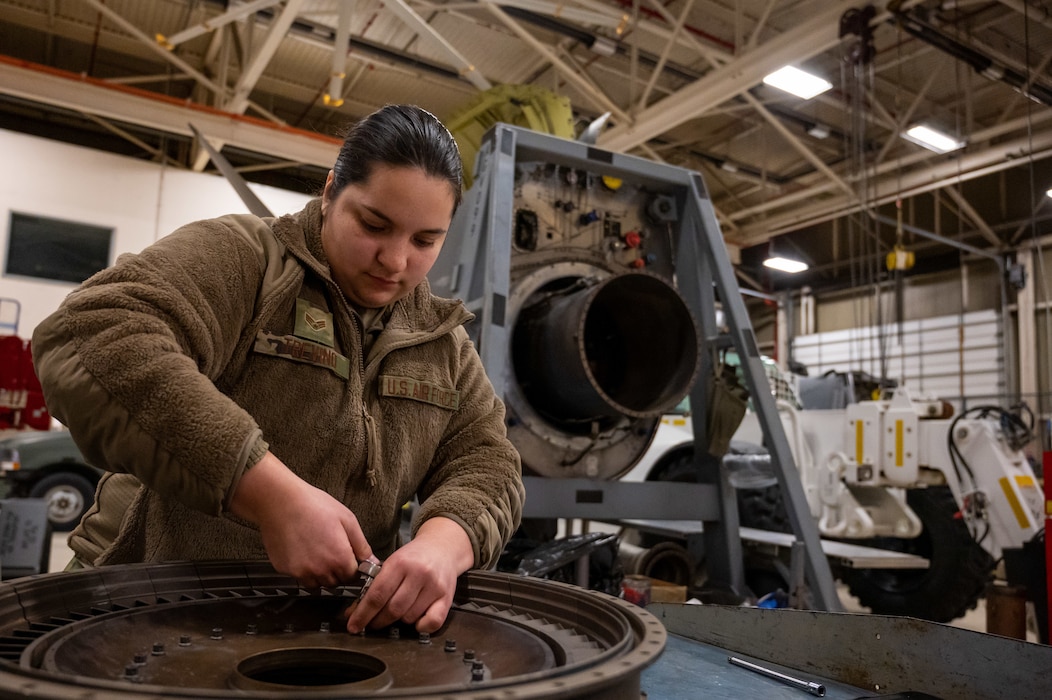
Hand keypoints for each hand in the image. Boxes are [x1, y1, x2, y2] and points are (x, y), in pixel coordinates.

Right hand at [228, 451, 372, 587]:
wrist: (280, 501)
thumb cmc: (315, 505)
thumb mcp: (347, 519)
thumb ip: (361, 545)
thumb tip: (372, 562)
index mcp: (339, 558)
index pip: (353, 577)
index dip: (352, 567)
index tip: (348, 557)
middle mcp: (320, 570)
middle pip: (335, 582)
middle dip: (337, 571)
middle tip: (331, 550)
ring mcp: (301, 572)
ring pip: (317, 583)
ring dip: (320, 574)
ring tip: (317, 551)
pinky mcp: (285, 570)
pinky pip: (299, 577)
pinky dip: (303, 570)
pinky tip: (302, 550)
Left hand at [345, 517, 472, 633]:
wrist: (442, 548)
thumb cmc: (414, 557)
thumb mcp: (392, 563)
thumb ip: (375, 586)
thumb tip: (353, 612)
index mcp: (400, 563)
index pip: (377, 595)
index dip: (363, 614)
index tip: (353, 625)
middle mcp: (419, 573)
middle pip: (392, 609)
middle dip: (378, 621)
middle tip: (371, 624)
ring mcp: (434, 586)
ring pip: (409, 617)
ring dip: (399, 621)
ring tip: (397, 612)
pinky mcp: (447, 597)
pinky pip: (432, 622)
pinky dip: (420, 626)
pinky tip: (416, 621)